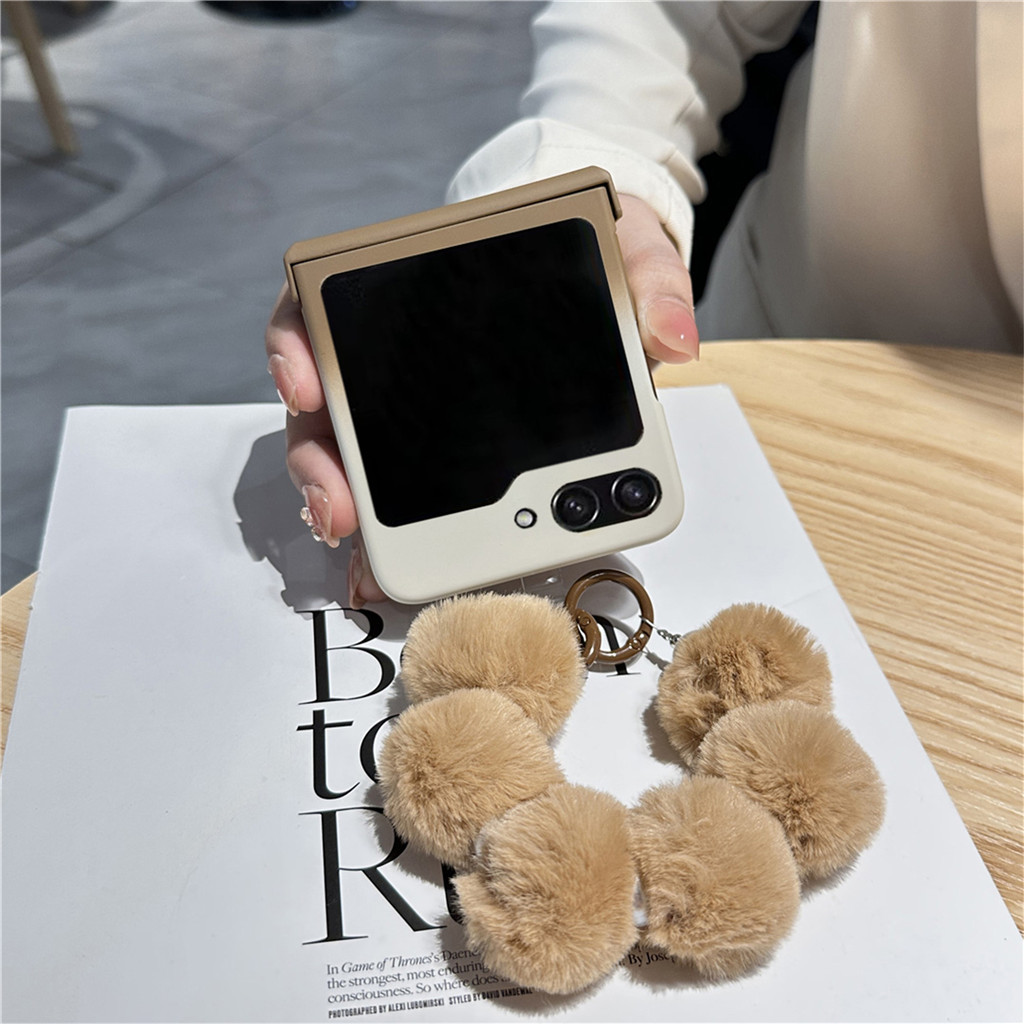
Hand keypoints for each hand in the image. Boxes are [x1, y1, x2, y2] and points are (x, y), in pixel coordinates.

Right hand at [265, 195, 698, 604]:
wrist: (608, 285)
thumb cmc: (598, 259)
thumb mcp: (627, 250)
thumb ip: (648, 279)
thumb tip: (669, 336)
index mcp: (420, 285)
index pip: (323, 307)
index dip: (297, 346)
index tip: (304, 384)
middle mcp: (397, 351)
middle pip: (325, 402)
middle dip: (321, 460)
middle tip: (339, 505)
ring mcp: (412, 406)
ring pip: (350, 456)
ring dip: (348, 506)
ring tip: (364, 549)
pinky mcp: (444, 454)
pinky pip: (402, 491)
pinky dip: (391, 530)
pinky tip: (395, 563)